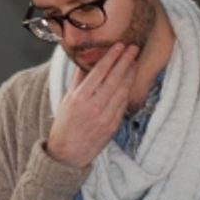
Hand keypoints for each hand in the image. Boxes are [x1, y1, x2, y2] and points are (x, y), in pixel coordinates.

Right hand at [46, 43, 138, 167]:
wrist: (67, 154)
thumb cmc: (65, 124)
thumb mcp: (67, 99)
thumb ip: (78, 80)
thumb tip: (86, 61)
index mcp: (80, 97)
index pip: (100, 71)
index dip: (112, 57)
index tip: (119, 45)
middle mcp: (94, 106)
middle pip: (115, 78)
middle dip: (126, 61)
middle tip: (134, 48)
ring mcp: (105, 117)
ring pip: (122, 91)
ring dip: (130, 75)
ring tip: (134, 62)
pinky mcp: (113, 126)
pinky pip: (123, 105)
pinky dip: (127, 91)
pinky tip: (130, 82)